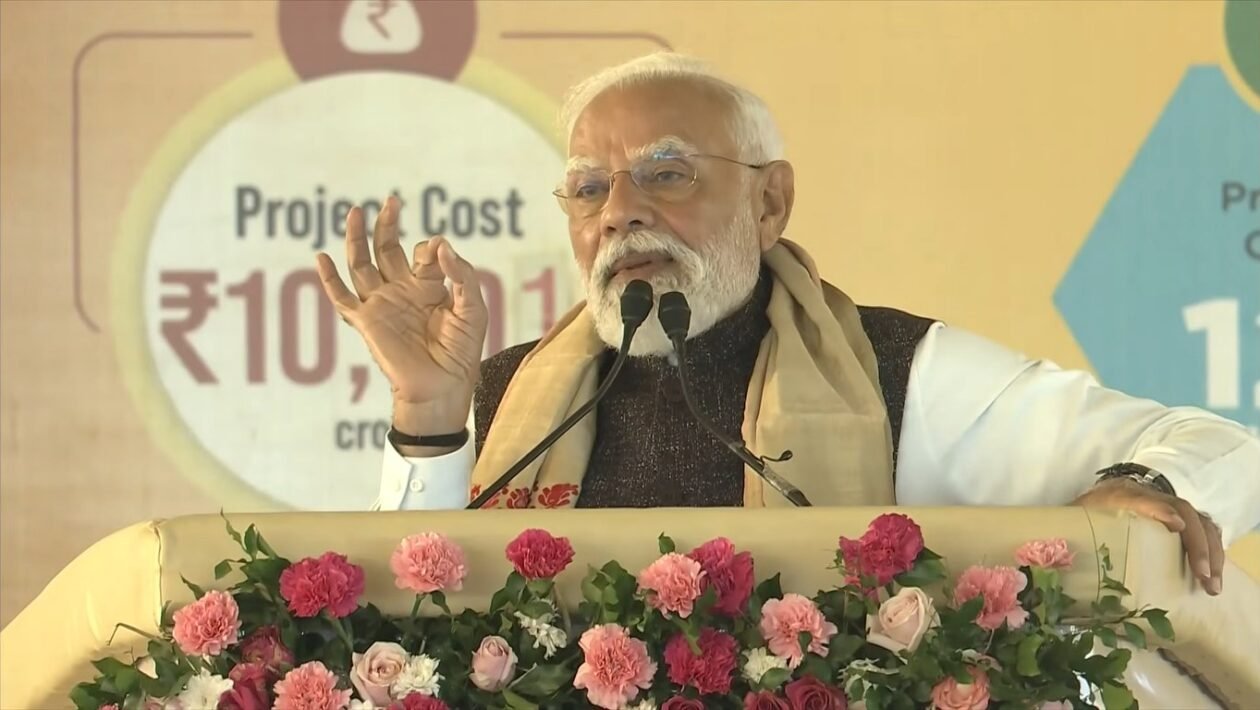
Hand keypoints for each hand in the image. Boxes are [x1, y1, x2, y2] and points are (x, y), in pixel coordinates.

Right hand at [316, 196, 487, 412]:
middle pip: (387, 250)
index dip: (432, 248)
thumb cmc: (461, 352)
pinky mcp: (366, 321)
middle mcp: (402, 291)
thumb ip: (461, 275)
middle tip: (391, 201)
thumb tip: (440, 243)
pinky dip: (329, 279)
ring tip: (356, 211)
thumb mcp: (472, 308)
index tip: (438, 251)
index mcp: (428, 287)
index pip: (424, 254)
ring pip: (362, 264)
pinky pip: (342, 298)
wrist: (442, 386)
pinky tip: (320, 257)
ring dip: (357, 238)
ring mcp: (382, 304)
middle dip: (388, 225)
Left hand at [1074, 479, 1223, 594]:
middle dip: (1197, 543)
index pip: (1142, 497)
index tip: (1174, 525)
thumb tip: (1059, 561)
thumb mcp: (1074, 522)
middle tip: (1202, 577)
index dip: (1159, 508)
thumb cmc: (1082, 516)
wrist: (1095, 497)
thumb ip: (1071, 533)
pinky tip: (1213, 575)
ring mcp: (1167, 504)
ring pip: (1200, 520)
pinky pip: (1204, 529)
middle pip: (1182, 509)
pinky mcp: (1179, 518)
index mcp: (1117, 495)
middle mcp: (1148, 496)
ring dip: (1211, 552)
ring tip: (1212, 586)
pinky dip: (1213, 551)